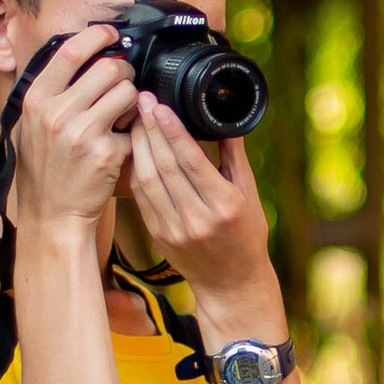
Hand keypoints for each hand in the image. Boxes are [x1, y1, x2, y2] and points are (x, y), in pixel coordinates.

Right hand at [13, 26, 138, 230]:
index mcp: (37, 99)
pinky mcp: (106, 153)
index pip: (70, 51)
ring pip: (127, 92)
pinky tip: (123, 139)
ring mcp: (83, 133)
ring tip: (123, 113)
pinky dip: (134, 130)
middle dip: (123, 71)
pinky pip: (135, 126)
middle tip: (123, 81)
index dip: (96, 36)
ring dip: (132, 99)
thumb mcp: (32, 124)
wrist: (52, 213)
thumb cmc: (44, 168)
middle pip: (108, 68)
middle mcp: (57, 113)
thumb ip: (51, 92)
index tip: (110, 34)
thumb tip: (78, 55)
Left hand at [126, 100, 280, 324]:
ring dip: (137, 146)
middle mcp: (198, 218)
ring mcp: (174, 229)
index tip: (159, 105)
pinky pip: (140, 196)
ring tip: (134, 119)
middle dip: (149, 129)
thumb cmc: (246, 236)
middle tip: (141, 100)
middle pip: (164, 166)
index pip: (191, 161)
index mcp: (224, 205)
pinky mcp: (158, 235)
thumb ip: (235, 158)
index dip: (171, 131)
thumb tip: (226, 121)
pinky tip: (134, 149)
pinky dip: (135, 169)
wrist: (231, 284)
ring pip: (146, 180)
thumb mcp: (249, 196)